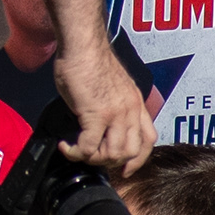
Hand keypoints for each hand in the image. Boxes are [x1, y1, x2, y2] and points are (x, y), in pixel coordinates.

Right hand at [51, 43, 154, 180]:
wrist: (83, 45)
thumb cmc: (90, 60)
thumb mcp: (114, 86)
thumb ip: (114, 105)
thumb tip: (102, 124)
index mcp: (136, 104)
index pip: (149, 140)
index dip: (137, 160)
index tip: (123, 169)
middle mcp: (130, 110)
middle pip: (131, 152)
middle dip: (110, 162)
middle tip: (91, 156)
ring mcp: (115, 113)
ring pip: (112, 154)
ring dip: (92, 158)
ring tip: (77, 150)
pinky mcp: (96, 114)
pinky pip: (88, 147)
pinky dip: (75, 152)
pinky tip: (65, 145)